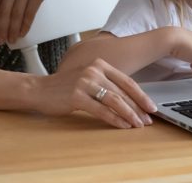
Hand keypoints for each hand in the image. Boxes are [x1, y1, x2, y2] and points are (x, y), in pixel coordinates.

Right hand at [33, 58, 155, 128]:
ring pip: (115, 101)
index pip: (127, 81)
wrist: (39, 90)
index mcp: (100, 64)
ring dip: (129, 115)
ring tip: (138, 125)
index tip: (151, 107)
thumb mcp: (87, 79)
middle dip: (138, 108)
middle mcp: (94, 70)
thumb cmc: (64, 87)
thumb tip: (128, 101)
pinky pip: (101, 110)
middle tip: (148, 120)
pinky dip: (115, 119)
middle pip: (123, 92)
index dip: (141, 96)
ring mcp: (85, 82)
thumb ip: (105, 84)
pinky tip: (122, 126)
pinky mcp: (77, 96)